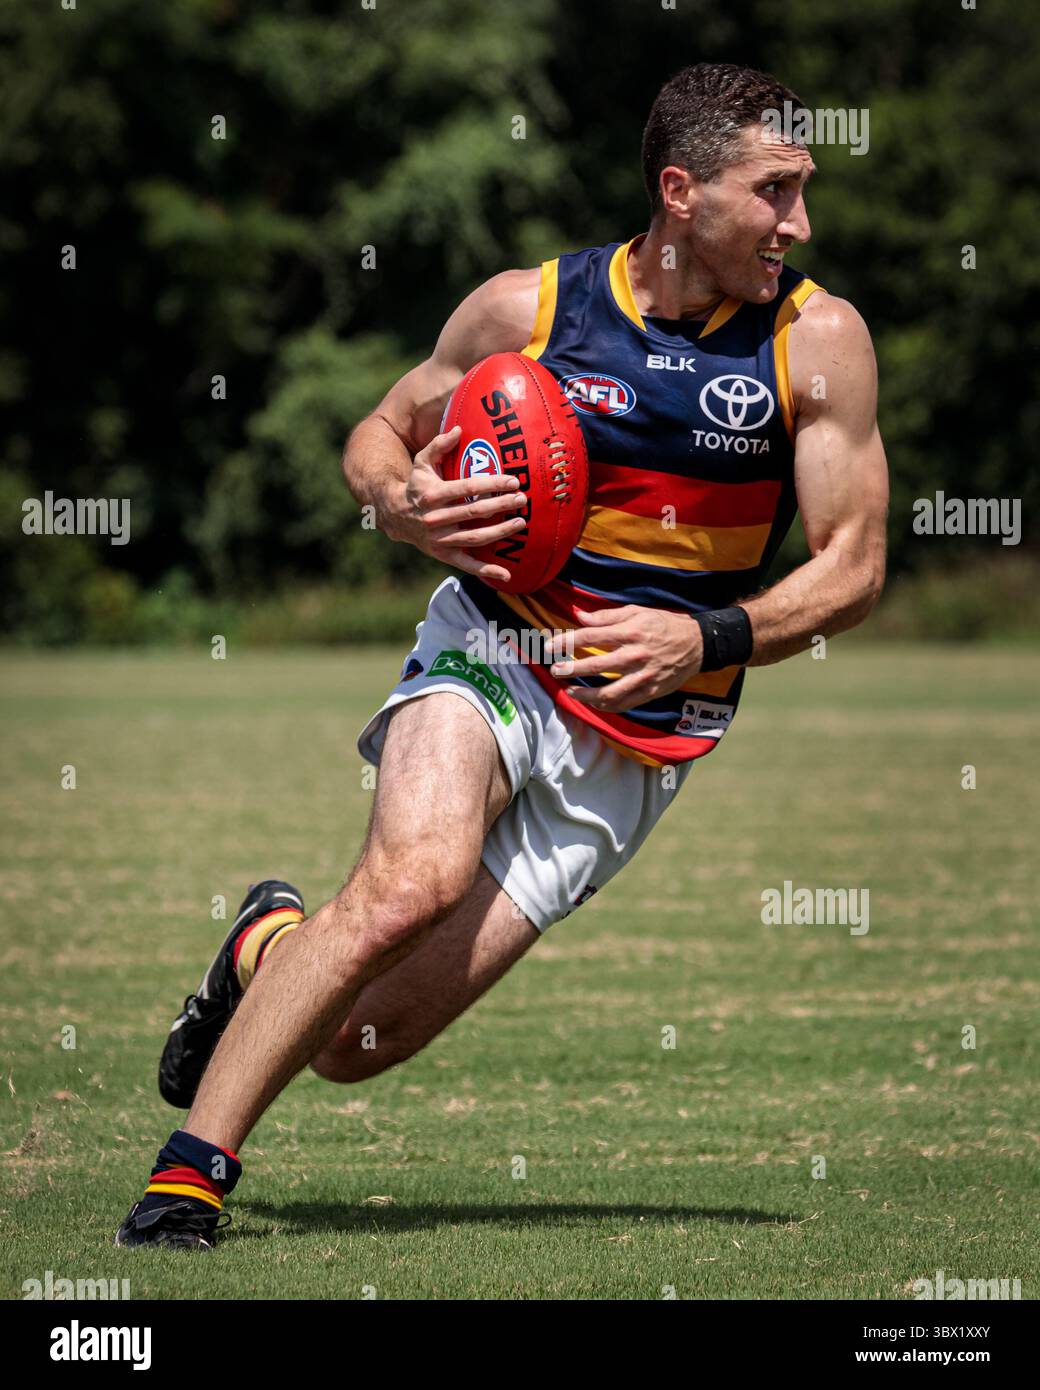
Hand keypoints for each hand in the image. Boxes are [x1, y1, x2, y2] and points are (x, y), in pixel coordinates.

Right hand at [390, 425, 528, 584]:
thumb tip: (459, 428)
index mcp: (433, 494)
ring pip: (474, 537)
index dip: (492, 484)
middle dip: (501, 505)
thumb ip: (439, 445)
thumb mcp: (421, 462)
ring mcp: (440, 539)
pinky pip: (467, 564)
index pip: (467, 488)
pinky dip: (486, 571)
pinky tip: (506, 575)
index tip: (514, 480)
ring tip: (522, 522)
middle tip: (522, 498)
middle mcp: (435, 518)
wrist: (394, 515)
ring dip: (500, 532)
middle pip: (474, 512)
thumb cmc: (415, 485)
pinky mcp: (443, 554)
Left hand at [548, 603, 703, 712]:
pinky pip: (624, 704)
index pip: (591, 637)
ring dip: (586, 695)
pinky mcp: (651, 691)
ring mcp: (643, 676)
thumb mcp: (637, 612)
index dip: (566, 642)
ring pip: (609, 692)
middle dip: (570, 669)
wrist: (698, 644)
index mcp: (630, 632)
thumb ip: (607, 616)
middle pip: (595, 666)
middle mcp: (635, 655)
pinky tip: (593, 702)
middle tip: (555, 671)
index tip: (549, 646)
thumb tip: (579, 616)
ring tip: (570, 692)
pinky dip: (606, 706)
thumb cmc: (664, 624)